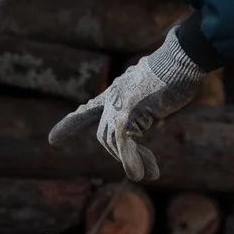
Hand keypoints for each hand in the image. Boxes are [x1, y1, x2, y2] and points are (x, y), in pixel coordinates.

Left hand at [47, 28, 208, 179]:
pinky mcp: (127, 116)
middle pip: (105, 134)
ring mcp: (118, 106)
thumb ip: (146, 103)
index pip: (89, 109)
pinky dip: (132, 162)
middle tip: (141, 168)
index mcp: (117, 89)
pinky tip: (144, 174)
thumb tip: (151, 119)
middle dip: (119, 153)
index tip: (53, 140)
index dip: (71, 124)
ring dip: (133, 161)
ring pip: (114, 142)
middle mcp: (113, 98)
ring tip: (152, 174)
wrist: (180, 58)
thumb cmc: (176, 68)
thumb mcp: (156, 87)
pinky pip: (125, 145)